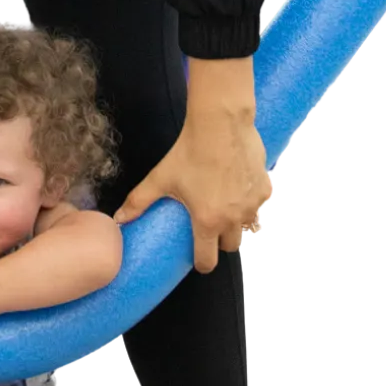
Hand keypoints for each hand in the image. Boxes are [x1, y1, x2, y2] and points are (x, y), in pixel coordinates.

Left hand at [112, 111, 273, 273]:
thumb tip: (119, 219)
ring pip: (248, 225)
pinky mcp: (266, 188)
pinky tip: (240, 187)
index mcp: (208, 221)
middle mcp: (234, 218)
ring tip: (226, 207)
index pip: (208, 260)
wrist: (221, 123)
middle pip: (231, 246)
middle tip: (211, 227)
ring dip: (238, 222)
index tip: (198, 258)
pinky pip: (260, 204)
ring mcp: (253, 204)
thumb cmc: (189, 152)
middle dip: (221, 242)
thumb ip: (138, 201)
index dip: (202, 263)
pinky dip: (252, 201)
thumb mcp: (160, 178)